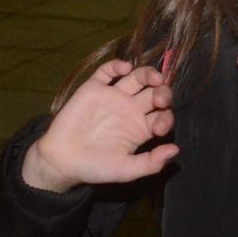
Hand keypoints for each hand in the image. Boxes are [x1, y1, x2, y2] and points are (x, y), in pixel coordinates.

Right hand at [24, 60, 177, 192]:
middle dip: (163, 93)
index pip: (162, 115)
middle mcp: (130, 109)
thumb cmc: (95, 168)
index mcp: (140, 128)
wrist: (62, 161)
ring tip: (153, 78)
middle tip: (160, 99)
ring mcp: (113, 97)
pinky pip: (108, 71)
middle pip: (154, 93)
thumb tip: (175, 150)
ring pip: (137, 78)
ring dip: (148, 74)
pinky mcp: (94, 88)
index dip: (166, 118)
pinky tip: (124, 69)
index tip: (159, 128)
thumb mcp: (126, 170)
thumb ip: (150, 163)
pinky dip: (117, 66)